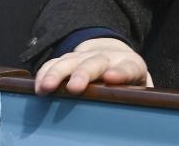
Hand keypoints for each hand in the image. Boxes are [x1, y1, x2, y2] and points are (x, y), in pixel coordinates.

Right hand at [35, 37, 152, 95]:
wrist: (115, 54)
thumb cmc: (129, 82)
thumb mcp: (140, 90)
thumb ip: (140, 103)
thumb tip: (140, 126)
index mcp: (131, 66)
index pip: (128, 68)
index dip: (120, 73)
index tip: (111, 78)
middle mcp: (108, 58)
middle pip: (96, 63)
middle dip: (84, 74)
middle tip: (74, 87)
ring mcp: (87, 56)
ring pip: (72, 60)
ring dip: (58, 73)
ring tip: (46, 88)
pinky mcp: (70, 58)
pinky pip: (56, 62)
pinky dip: (46, 72)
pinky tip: (38, 86)